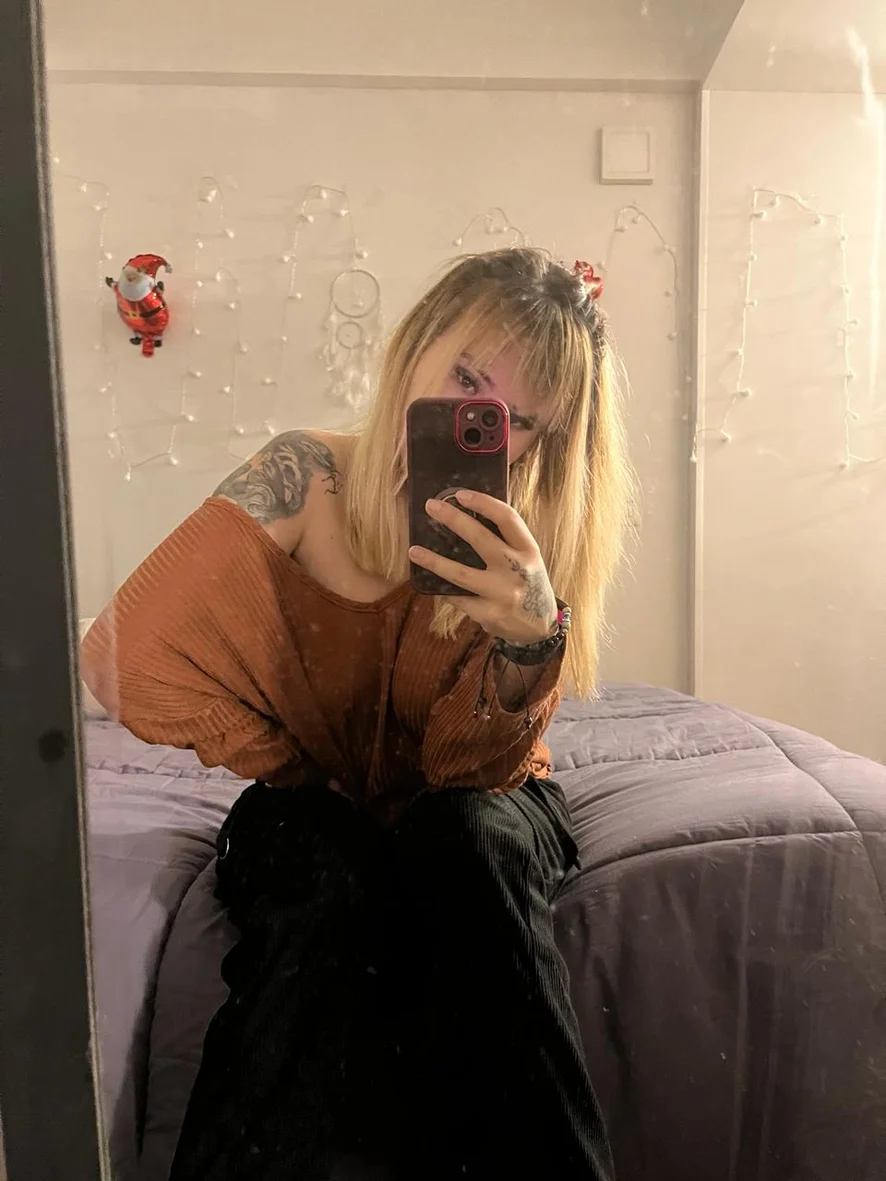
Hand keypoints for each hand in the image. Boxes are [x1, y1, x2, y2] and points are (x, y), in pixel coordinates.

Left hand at [408, 490, 557, 645]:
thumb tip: (466, 517)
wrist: (540, 626)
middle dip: (453, 519)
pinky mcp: (488, 614)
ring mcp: (502, 594)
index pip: (507, 518)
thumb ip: (505, 541)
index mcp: (529, 550)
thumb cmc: (528, 584)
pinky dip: (443, 588)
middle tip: (431, 507)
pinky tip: (431, 581)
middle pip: (481, 539)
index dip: (483, 502)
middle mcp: (517, 570)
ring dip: (433, 561)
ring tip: (413, 551)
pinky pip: (458, 597)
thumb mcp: (527, 559)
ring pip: (460, 574)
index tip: (460, 494)